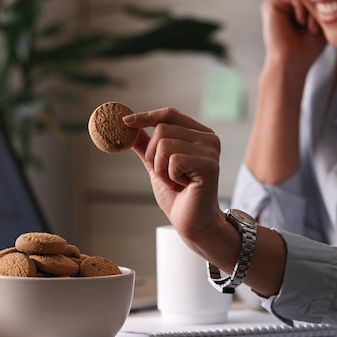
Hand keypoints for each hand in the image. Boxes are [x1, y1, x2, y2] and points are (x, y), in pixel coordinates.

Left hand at [123, 107, 223, 240]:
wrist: (192, 222)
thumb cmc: (178, 195)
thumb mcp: (156, 165)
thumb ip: (146, 145)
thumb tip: (129, 126)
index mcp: (199, 134)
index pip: (170, 114)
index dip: (147, 116)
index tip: (125, 121)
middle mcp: (208, 139)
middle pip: (162, 129)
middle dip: (152, 155)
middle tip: (164, 174)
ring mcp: (210, 151)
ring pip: (164, 145)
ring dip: (160, 168)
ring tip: (175, 181)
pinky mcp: (209, 165)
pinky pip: (173, 160)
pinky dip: (169, 176)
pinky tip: (182, 186)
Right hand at [261, 0, 326, 74]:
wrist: (291, 63)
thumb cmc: (306, 50)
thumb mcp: (320, 25)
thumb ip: (321, 8)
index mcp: (293, 13)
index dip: (320, 9)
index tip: (320, 29)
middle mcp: (283, 8)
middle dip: (316, 9)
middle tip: (315, 28)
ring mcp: (276, 6)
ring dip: (310, 10)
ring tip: (310, 27)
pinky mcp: (270, 6)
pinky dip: (301, 7)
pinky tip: (301, 22)